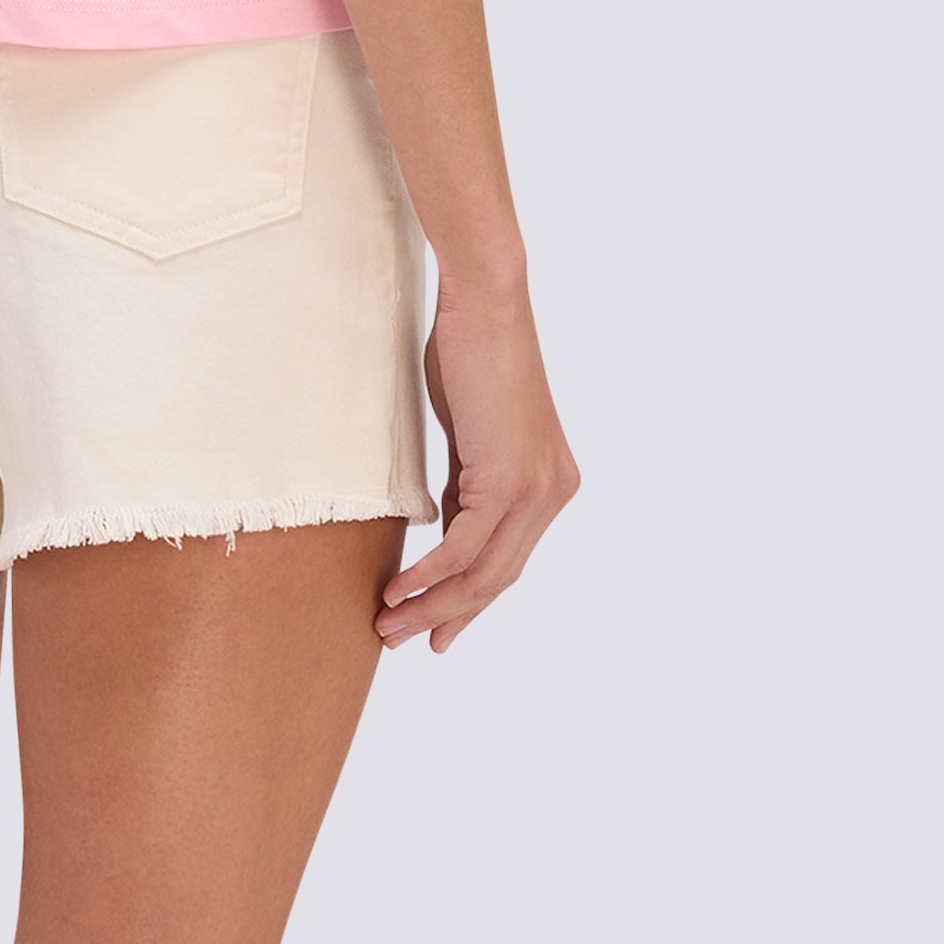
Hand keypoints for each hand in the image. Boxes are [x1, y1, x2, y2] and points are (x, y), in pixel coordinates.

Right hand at [378, 282, 578, 653]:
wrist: (485, 303)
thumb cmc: (469, 351)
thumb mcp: (471, 432)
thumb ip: (468, 482)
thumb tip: (448, 523)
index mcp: (550, 484)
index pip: (507, 560)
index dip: (468, 600)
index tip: (435, 628)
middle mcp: (554, 494)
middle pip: (499, 578)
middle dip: (447, 616)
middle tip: (402, 640)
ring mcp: (538, 491)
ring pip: (484, 573)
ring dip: (432, 606)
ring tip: (388, 624)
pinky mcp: (510, 480)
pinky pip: (465, 547)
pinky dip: (429, 575)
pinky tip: (398, 589)